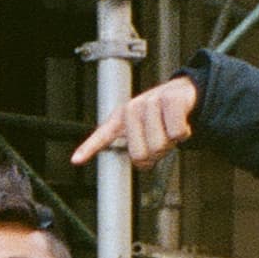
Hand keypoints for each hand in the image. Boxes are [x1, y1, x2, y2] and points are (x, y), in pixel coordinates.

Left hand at [72, 73, 198, 169]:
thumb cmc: (160, 117)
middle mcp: (132, 110)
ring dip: (171, 143)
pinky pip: (177, 133)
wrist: (183, 93)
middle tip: (160, 142)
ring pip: (160, 144)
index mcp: (120, 119)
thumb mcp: (142, 131)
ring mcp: (150, 102)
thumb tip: (141, 164)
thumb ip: (136, 147)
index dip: (88, 148)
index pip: (101, 136)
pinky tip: (181, 124)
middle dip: (155, 154)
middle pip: (141, 155)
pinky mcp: (170, 100)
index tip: (75, 160)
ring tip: (168, 130)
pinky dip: (183, 134)